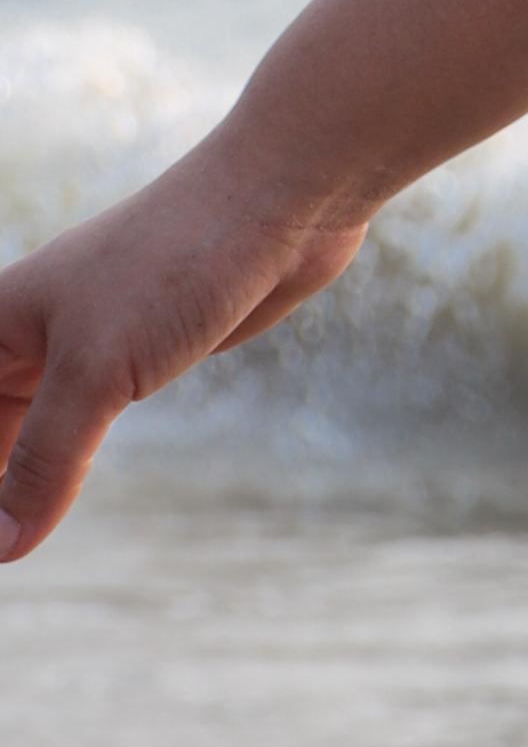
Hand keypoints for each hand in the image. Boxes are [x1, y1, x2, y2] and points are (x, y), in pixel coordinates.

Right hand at [0, 144, 375, 560]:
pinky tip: (49, 497)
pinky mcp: (135, 355)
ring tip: (8, 544)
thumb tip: (2, 546)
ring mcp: (83, 344)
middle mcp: (28, 334)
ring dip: (13, 483)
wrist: (281, 200)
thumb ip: (45, 459)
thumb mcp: (97, 370)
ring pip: (26, 430)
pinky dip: (57, 464)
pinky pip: (77, 424)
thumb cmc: (178, 262)